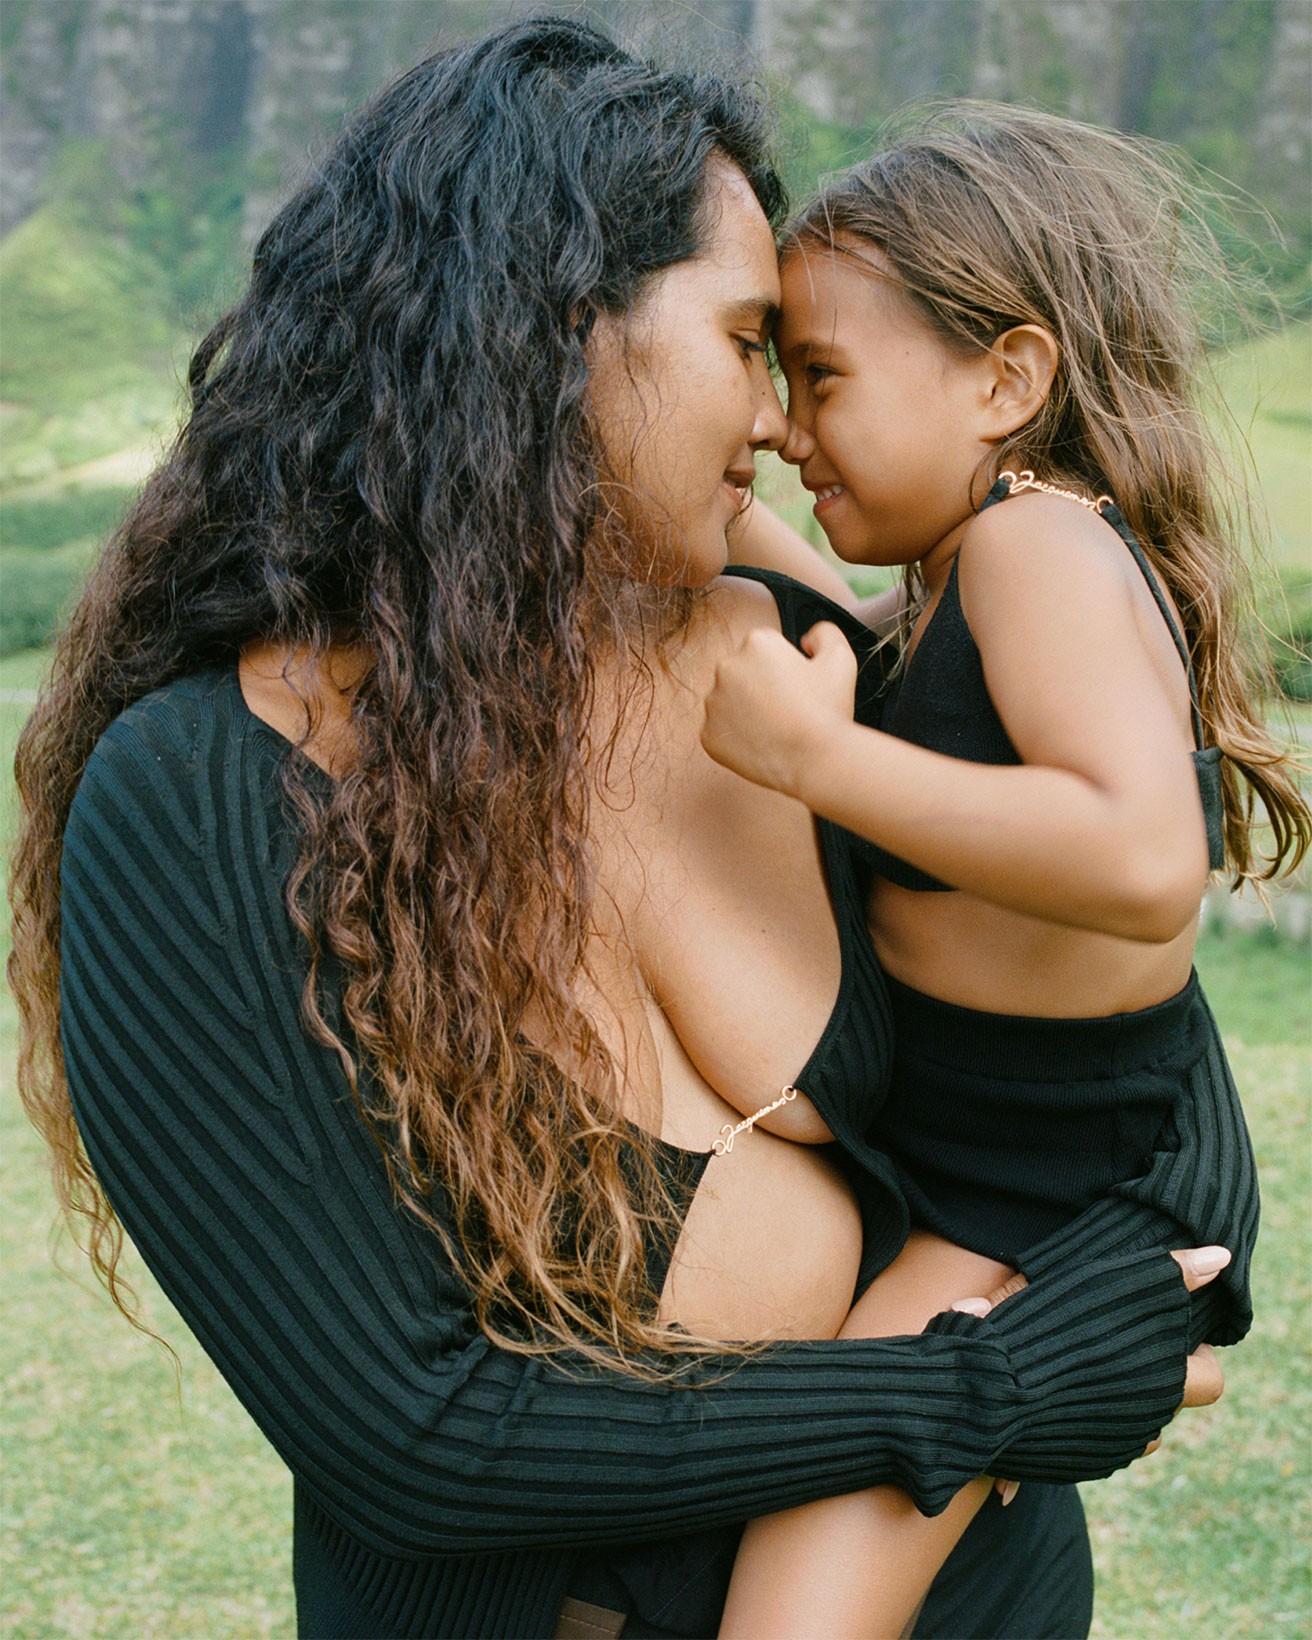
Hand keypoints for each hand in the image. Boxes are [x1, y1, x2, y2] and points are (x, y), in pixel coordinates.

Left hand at [701, 621, 856, 797]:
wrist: (816, 761)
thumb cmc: (827, 712)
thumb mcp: (841, 659)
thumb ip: (825, 634)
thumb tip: (806, 639)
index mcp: (756, 643)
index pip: (765, 648)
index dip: (785, 667)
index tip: (796, 687)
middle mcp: (727, 667)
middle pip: (743, 672)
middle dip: (760, 686)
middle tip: (787, 709)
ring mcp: (713, 703)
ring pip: (729, 702)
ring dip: (747, 711)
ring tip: (776, 727)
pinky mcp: (708, 735)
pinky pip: (721, 732)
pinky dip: (738, 738)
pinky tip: (763, 743)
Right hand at [957, 1246, 1229, 1501]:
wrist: (981, 1394)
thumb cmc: (1042, 1328)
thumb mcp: (1104, 1285)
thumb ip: (1167, 1274)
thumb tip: (1218, 1258)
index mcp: (1162, 1379)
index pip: (1208, 1376)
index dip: (1190, 1355)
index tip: (1161, 1334)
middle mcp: (1147, 1420)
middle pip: (1171, 1402)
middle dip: (1153, 1377)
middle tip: (1117, 1346)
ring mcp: (1115, 1446)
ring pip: (1139, 1424)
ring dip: (1122, 1400)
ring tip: (1082, 1366)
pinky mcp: (1086, 1463)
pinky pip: (1104, 1441)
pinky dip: (1089, 1419)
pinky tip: (1058, 1391)